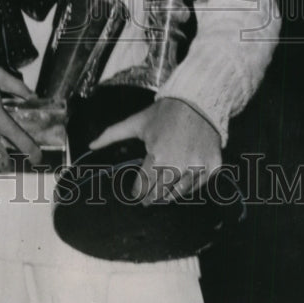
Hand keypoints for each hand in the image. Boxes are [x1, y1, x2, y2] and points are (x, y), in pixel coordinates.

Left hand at [89, 98, 221, 205]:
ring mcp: (197, 168)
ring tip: (161, 198)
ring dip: (168, 197)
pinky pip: (198, 186)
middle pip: (160, 193)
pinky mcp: (213, 167)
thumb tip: (90, 145)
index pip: (144, 186)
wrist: (198, 101)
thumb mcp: (137, 122)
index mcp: (158, 158)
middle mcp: (178, 167)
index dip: (138, 192)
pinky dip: (189, 188)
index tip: (135, 194)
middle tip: (146, 201)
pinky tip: (180, 188)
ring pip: (179, 193)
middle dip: (151, 198)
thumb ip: (112, 134)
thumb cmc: (165, 112)